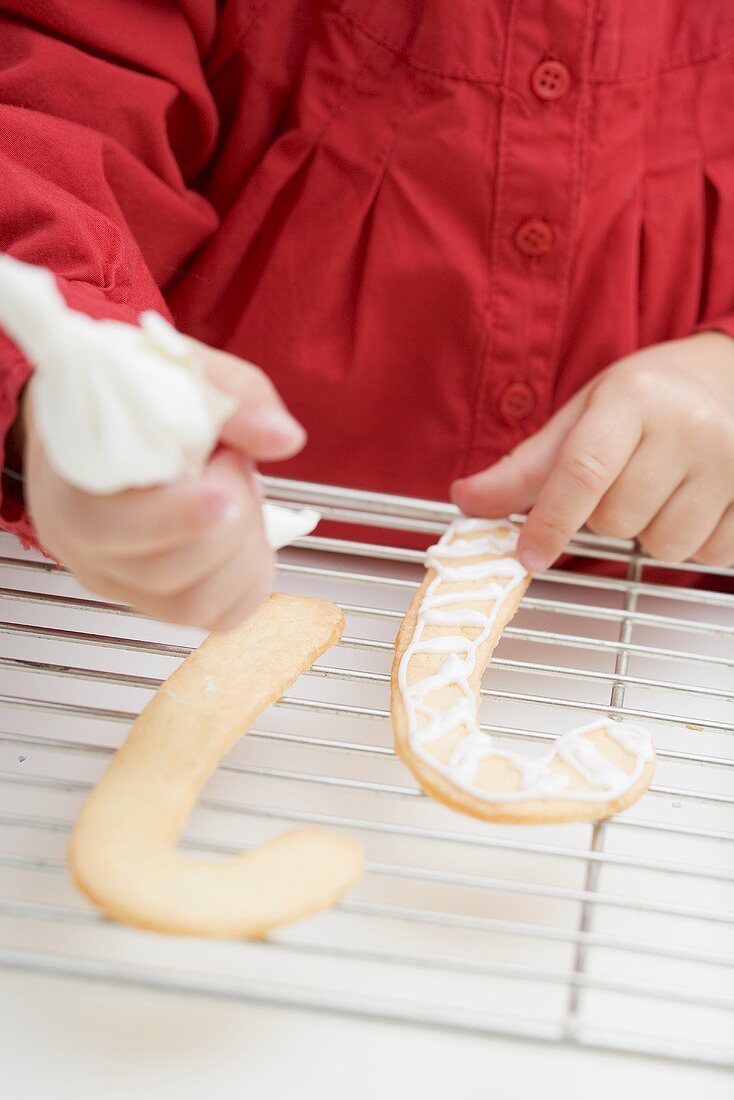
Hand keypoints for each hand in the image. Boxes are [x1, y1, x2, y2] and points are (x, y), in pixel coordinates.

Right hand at [24, 342, 305, 630]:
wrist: (105, 414)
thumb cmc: (134, 390)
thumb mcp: (181, 368)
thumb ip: (234, 396)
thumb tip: (283, 438)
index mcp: (68, 486)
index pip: (108, 527)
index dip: (178, 516)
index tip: (226, 481)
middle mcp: (82, 548)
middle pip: (168, 571)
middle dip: (231, 516)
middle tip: (234, 461)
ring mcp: (119, 581)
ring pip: (197, 604)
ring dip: (245, 549)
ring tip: (239, 493)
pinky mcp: (157, 600)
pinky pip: (219, 615)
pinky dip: (251, 577)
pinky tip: (246, 531)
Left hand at [452, 332, 733, 569]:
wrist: (723, 377)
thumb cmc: (644, 400)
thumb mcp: (580, 418)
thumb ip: (524, 467)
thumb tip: (466, 501)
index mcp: (633, 398)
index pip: (583, 471)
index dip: (549, 522)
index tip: (526, 556)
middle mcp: (688, 425)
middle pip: (618, 518)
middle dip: (604, 518)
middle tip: (619, 482)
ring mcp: (730, 461)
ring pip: (664, 545)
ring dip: (648, 533)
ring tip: (657, 490)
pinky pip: (708, 554)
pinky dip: (690, 542)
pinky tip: (690, 504)